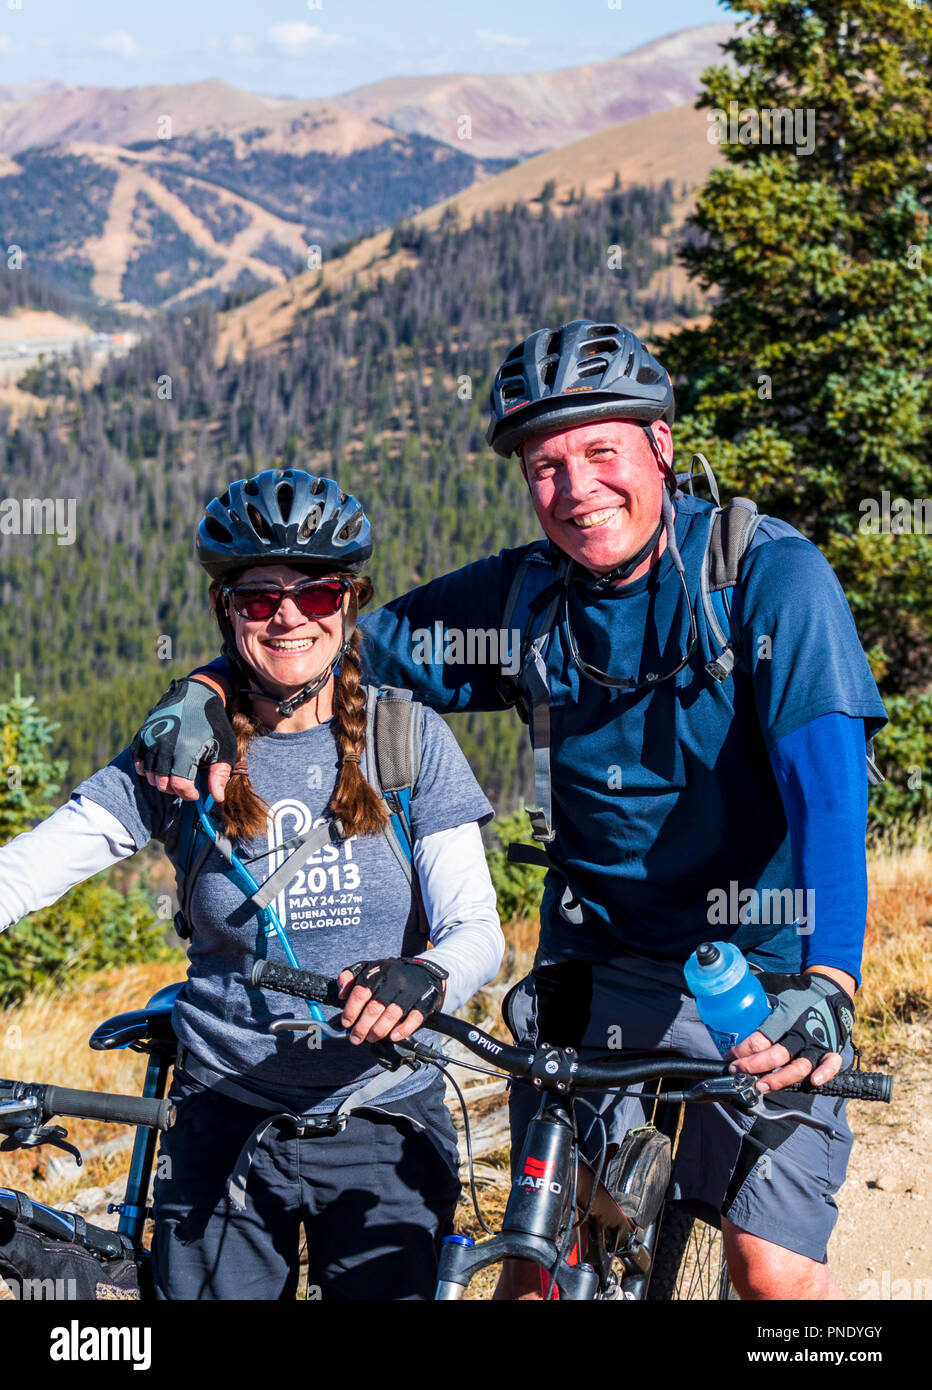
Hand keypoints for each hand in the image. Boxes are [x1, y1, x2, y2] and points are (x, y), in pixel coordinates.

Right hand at [131, 676, 235, 801]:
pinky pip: (137, 761)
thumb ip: (220, 774)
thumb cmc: (213, 723)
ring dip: (162, 781)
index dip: (188, 794)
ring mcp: (151, 739)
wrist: (196, 694)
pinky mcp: (142, 734)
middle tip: (185, 785)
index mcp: (185, 749)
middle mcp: (164, 745)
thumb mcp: (224, 747)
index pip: (180, 785)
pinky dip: (146, 770)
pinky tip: (159, 768)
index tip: (195, 794)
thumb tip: (217, 798)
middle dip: (175, 789)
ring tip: (175, 775)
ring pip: (149, 774)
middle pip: (162, 783)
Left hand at [336, 957, 447, 1045]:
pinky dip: (402, 1030)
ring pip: (391, 1015)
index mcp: (379, 972)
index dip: (350, 1010)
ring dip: (378, 1031)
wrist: (425, 970)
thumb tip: (341, 994)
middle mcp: (394, 981)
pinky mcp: (425, 1002)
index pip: (360, 993)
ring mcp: (410, 992)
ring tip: (371, 1038)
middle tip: (355, 1038)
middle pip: (374, 1008)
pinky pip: (414, 1019)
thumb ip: (349, 977)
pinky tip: (393, 1037)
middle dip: (361, 1027)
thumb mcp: (368, 968)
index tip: (346, 1022)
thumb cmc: (391, 974)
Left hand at [727, 966, 854, 1091]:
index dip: (741, 1051)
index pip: (759, 1040)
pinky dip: (824, 1074)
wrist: (829, 988)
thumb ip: (754, 995)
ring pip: (799, 1068)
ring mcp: (816, 1043)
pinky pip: (831, 1065)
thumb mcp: (773, 987)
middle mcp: (800, 1032)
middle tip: (737, 1070)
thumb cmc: (797, 990)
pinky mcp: (830, 1048)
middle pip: (775, 1057)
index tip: (730, 1055)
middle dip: (752, 1067)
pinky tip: (812, 1082)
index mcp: (784, 1017)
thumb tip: (730, 993)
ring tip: (761, 1086)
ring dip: (779, 1080)